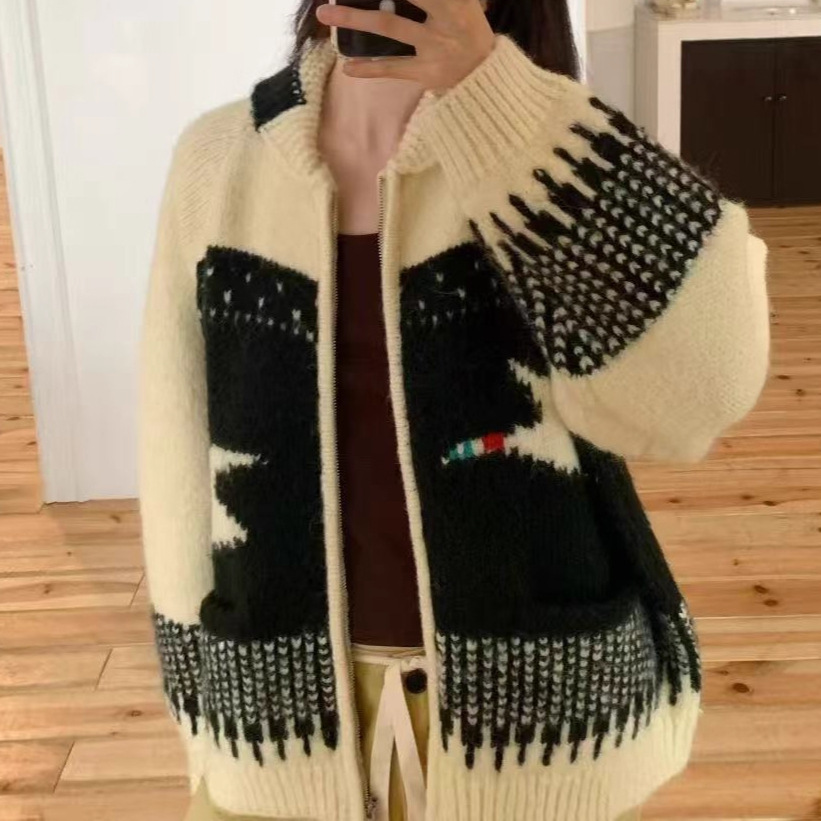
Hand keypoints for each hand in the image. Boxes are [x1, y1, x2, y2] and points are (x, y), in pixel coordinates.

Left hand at [315, 0, 495, 94]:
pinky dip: (369, 68)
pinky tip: (347, 67)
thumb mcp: (465, 4)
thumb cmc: (470, 31)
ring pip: (389, 27)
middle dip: (367, 0)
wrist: (488, 76)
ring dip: (354, 19)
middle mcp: (443, 21)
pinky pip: (392, 69)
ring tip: (325, 14)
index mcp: (454, 2)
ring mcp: (432, 48)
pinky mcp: (425, 73)